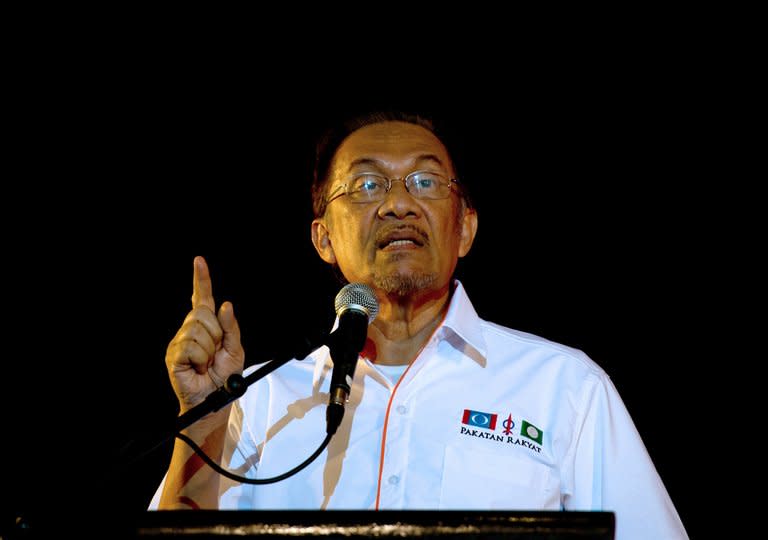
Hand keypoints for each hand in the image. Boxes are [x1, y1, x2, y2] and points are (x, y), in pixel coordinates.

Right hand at [165, 256, 244, 412]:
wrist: (216, 401)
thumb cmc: (225, 378)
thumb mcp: (236, 350)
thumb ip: (231, 328)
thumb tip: (225, 305)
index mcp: (207, 326)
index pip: (203, 299)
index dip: (201, 280)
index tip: (199, 261)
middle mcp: (190, 330)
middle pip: (203, 312)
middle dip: (216, 333)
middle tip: (216, 354)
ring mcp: (180, 342)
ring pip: (198, 329)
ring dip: (210, 349)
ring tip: (207, 363)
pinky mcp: (174, 355)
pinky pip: (191, 346)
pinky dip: (201, 358)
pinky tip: (198, 368)